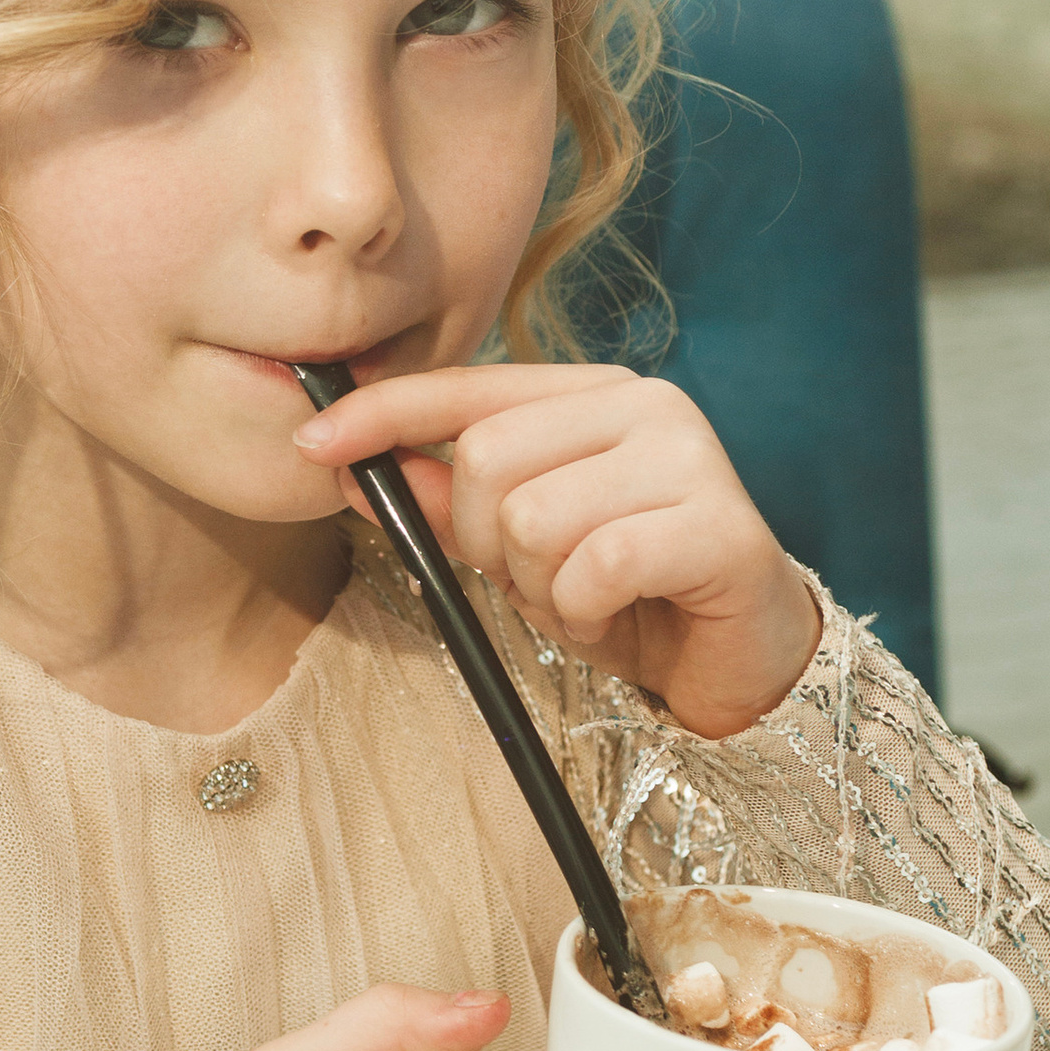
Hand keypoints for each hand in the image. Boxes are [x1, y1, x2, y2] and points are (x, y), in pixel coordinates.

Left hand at [294, 361, 820, 740]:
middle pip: (488, 460)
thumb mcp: (517, 550)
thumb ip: (445, 501)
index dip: (384, 413)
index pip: (469, 389)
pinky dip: (587, 610)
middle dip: (486, 543)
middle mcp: (646, 405)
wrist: (738, 661)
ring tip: (585, 600)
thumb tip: (346, 461)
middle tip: (535, 581)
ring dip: (541, 587)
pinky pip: (597, 564)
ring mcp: (690, 456)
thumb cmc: (627, 595)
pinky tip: (619, 614)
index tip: (310, 443)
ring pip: (536, 517)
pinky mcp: (720, 523)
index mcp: (593, 394)